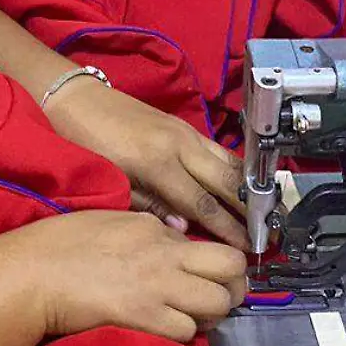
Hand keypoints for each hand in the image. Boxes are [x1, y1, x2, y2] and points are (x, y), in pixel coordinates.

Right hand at [0, 211, 247, 342]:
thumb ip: (148, 229)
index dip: (221, 266)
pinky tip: (164, 330)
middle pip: (231, 271)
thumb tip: (173, 237)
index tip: (213, 276)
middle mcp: (166, 255)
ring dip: (209, 315)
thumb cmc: (59, 245)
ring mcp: (158, 288)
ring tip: (190, 318)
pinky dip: (182, 335)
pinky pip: (187, 331)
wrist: (33, 274)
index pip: (215, 244)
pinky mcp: (146, 319)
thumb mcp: (111, 221)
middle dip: (232, 287)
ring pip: (217, 305)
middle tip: (218, 298)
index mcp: (156, 229)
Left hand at [43, 78, 249, 248]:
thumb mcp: (111, 181)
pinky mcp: (183, 125)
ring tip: (266, 212)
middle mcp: (179, 145)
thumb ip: (150, 206)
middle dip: (249, 210)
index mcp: (158, 163)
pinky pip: (218, 150)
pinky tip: (243, 185)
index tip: (249, 247)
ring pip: (228, 162)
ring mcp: (184, 132)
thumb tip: (184, 228)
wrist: (76, 98)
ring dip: (249, 188)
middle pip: (226, 182)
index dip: (229, 228)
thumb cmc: (85, 142)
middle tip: (269, 233)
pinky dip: (235, 169)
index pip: (204, 204)